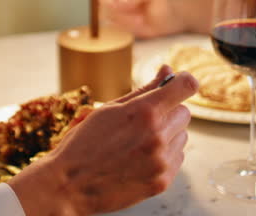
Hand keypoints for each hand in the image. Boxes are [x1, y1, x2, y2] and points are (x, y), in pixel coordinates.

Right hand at [9, 65, 198, 215]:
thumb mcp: (109, 109)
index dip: (185, 81)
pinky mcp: (162, 182)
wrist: (69, 185)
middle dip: (169, 111)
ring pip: (183, 136)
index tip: (181, 83)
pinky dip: (165, 155)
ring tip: (138, 142)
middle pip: (185, 112)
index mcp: (144, 112)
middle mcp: (157, 136)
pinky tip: (140, 158)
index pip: (186, 86)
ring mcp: (161, 161)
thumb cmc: (84, 143)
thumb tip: (168, 70)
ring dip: (168, 135)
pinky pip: (178, 158)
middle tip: (144, 120)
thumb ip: (143, 90)